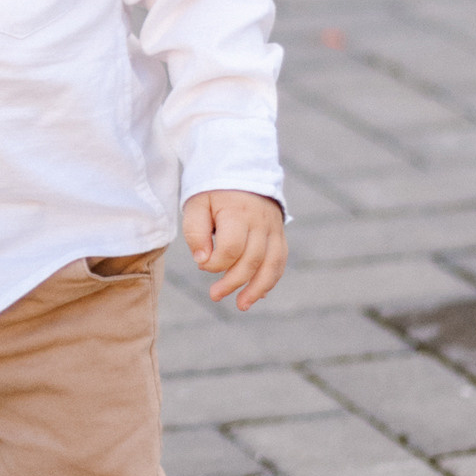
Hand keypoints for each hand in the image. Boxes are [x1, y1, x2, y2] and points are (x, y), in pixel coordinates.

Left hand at [183, 189, 286, 310]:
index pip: (232, 248)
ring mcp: (274, 228)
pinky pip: (280, 261)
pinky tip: (258, 294)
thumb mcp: (196, 204)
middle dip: (232, 282)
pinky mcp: (279, 234)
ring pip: (272, 264)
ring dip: (257, 288)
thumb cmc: (213, 192)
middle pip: (252, 260)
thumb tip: (203, 260)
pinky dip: (270, 279)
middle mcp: (261, 222)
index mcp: (238, 212)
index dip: (216, 263)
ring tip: (242, 305)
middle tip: (214, 295)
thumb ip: (196, 232)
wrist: (241, 170)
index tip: (201, 263)